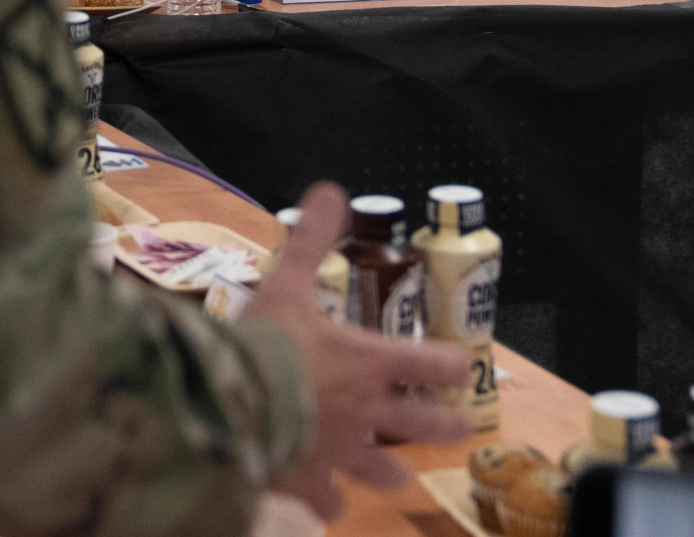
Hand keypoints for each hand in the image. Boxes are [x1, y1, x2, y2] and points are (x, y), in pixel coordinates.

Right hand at [251, 183, 469, 517]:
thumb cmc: (266, 342)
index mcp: (370, 362)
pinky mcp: (310, 482)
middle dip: (443, 426)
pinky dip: (326, 501)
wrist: (231, 404)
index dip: (454, 365)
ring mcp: (342, 453)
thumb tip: (331, 191)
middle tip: (452, 427)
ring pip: (382, 470)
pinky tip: (323, 503)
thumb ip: (311, 240)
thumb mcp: (288, 282)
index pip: (436, 364)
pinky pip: (327, 500)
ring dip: (388, 471)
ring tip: (394, 477)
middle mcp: (368, 412)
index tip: (462, 367)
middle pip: (427, 426)